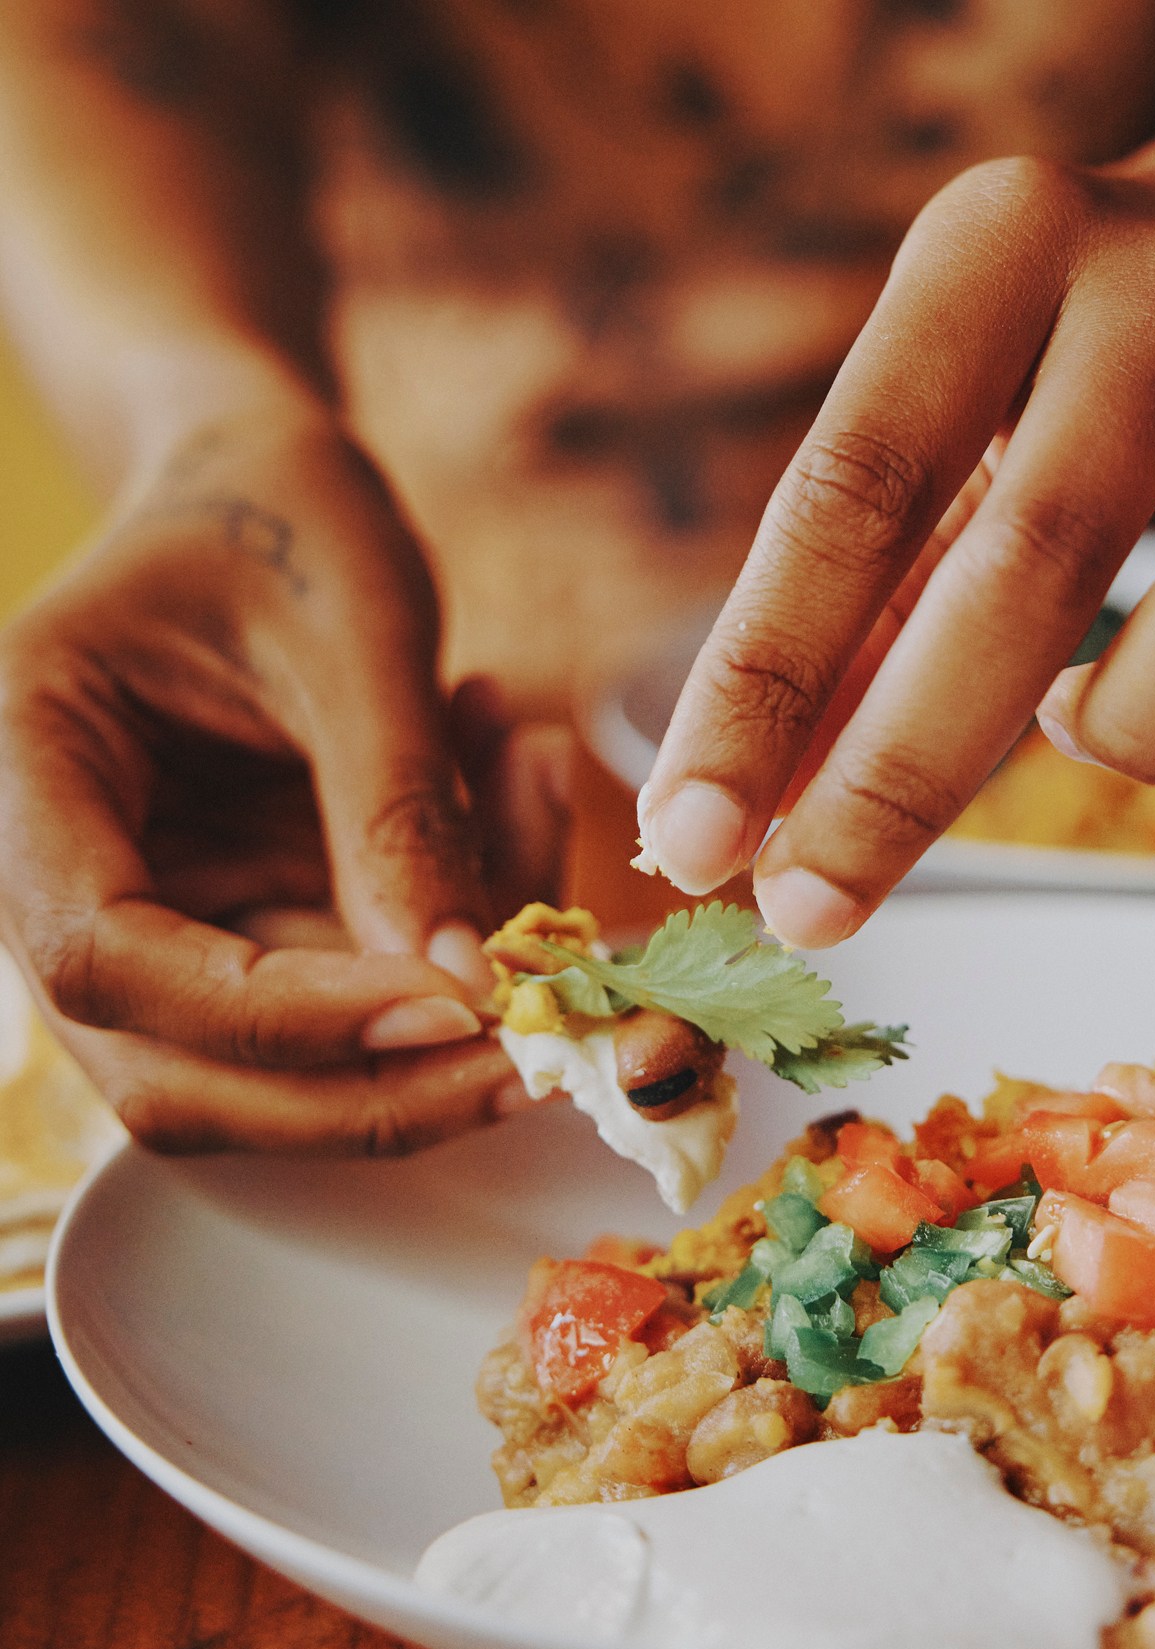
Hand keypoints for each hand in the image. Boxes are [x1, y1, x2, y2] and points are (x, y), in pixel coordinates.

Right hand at [0, 397, 569, 1152]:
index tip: (450, 1000)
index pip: (109, 958)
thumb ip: (395, 803)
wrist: (270, 493)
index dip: (278, 1017)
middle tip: (540, 1044)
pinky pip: (354, 1005)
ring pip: (281, 1074)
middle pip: (180, 1077)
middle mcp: (61, 884)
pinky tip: (525, 790)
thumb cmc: (285, 514)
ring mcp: (156, 930)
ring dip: (440, 1022)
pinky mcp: (246, 941)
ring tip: (543, 802)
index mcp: (26, 773)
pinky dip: (459, 942)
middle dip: (371, 1090)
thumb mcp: (354, 627)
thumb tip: (466, 984)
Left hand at [639, 155, 1154, 945]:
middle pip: (1031, 566)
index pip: (851, 494)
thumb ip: (838, 631)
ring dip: (1133, 725)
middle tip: (807, 910)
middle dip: (900, 775)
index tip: (686, 843)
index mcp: (997, 252)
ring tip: (1082, 715)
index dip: (760, 687)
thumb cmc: (1052, 390)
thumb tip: (731, 832)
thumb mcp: (929, 449)